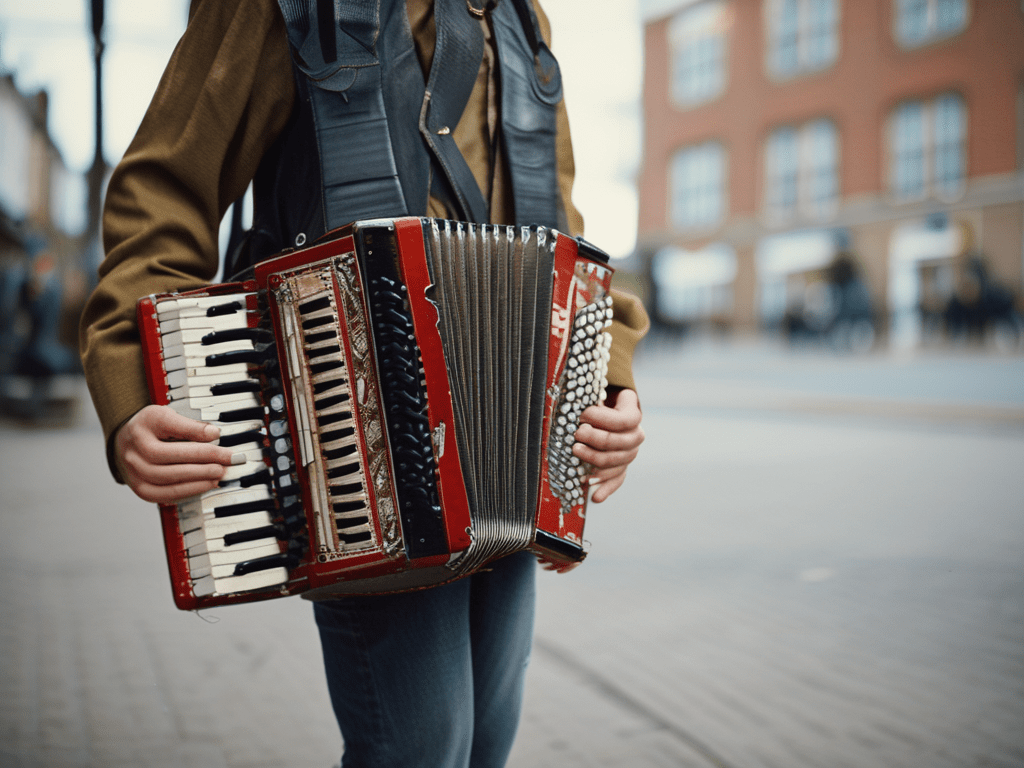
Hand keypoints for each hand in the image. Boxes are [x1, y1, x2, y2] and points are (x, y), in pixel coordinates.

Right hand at [114, 405, 234, 502]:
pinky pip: (163, 495)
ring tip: (218, 475)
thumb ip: (190, 425)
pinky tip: (204, 485)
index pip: (169, 425)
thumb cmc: (153, 429)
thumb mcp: (169, 416)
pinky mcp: (140, 489)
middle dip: (201, 458)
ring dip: (196, 478)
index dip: (194, 431)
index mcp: (145, 423)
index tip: (216, 434)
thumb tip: (214, 434)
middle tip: (225, 460)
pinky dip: (187, 491)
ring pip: (164, 478)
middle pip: (166, 455)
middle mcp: (135, 448)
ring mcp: (134, 471)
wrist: (127, 444)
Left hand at [572, 388, 643, 502]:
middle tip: (577, 433)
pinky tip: (594, 497)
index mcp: (633, 416)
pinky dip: (606, 489)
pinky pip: (617, 481)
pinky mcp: (622, 468)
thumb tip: (575, 396)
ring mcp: (629, 455)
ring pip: (615, 462)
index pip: (625, 420)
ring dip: (594, 459)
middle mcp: (635, 437)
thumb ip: (593, 395)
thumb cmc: (600, 402)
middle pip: (618, 442)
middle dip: (596, 438)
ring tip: (575, 451)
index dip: (604, 418)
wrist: (611, 413)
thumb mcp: (600, 393)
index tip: (584, 413)